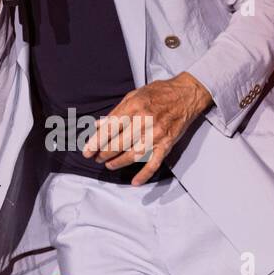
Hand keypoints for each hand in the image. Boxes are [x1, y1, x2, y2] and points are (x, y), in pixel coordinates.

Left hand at [81, 73, 212, 184]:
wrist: (186, 94)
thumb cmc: (159, 93)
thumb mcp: (134, 95)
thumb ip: (116, 112)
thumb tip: (98, 124)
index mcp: (133, 107)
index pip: (109, 129)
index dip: (95, 142)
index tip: (87, 152)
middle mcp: (144, 121)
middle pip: (119, 143)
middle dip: (104, 153)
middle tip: (97, 158)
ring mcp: (156, 134)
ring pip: (133, 154)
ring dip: (118, 162)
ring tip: (109, 165)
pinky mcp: (167, 143)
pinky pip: (154, 162)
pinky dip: (144, 174)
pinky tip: (135, 182)